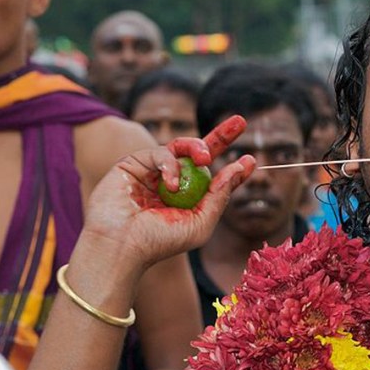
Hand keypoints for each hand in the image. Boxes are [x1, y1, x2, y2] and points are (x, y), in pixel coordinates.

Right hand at [81, 115, 255, 269]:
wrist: (119, 246)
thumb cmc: (159, 242)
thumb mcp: (200, 223)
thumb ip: (220, 196)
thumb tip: (240, 169)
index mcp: (188, 199)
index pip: (215, 178)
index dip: (233, 167)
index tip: (250, 160)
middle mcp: (172, 182)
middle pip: (200, 152)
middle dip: (222, 136)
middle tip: (240, 122)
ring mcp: (152, 171)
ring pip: (182, 147)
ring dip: (199, 147)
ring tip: (205, 158)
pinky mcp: (133, 164)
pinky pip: (161, 153)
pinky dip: (170, 165)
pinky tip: (171, 185)